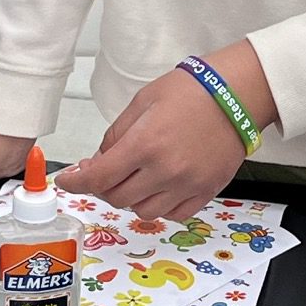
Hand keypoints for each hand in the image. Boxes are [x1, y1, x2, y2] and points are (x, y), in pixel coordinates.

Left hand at [58, 43, 274, 220]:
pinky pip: (174, 215)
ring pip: (143, 212)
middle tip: (104, 172)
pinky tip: (158, 189)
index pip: (98, 177)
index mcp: (145, 144)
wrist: (237, 95)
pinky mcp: (206, 191)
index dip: (76, 183)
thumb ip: (117, 135)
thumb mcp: (142, 102)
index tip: (68, 181)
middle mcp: (165, 171)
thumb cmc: (191, 91)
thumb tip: (98, 161)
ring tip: (134, 180)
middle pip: (117, 198)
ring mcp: (187, 185)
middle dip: (103, 187)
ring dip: (130, 199)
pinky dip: (160, 207)